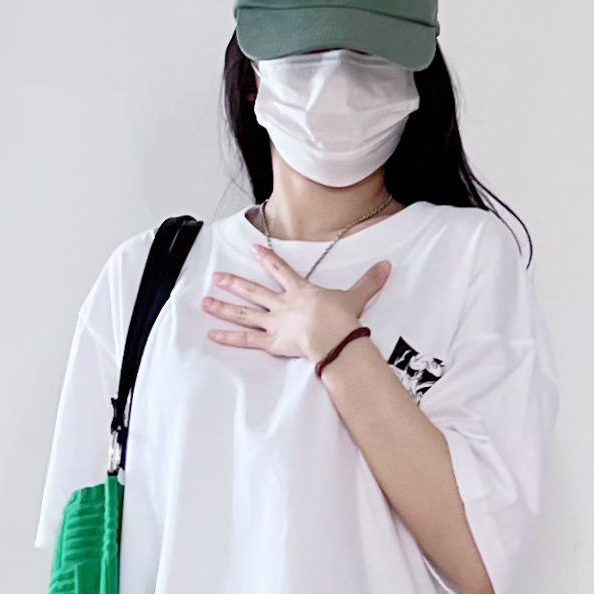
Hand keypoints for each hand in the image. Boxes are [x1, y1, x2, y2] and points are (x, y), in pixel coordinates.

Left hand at [203, 246, 390, 365]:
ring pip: (243, 313)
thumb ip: (369, 282)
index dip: (267, 260)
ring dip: (223, 307)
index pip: (280, 271)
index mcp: (300, 291)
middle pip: (254, 290)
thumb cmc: (342, 319)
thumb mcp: (356, 297)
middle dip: (234, 283)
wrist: (333, 336)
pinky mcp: (271, 342)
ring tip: (205, 302)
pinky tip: (212, 334)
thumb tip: (387, 266)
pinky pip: (246, 340)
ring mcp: (274, 322)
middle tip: (216, 276)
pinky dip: (229, 338)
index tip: (254, 250)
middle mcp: (282, 304)